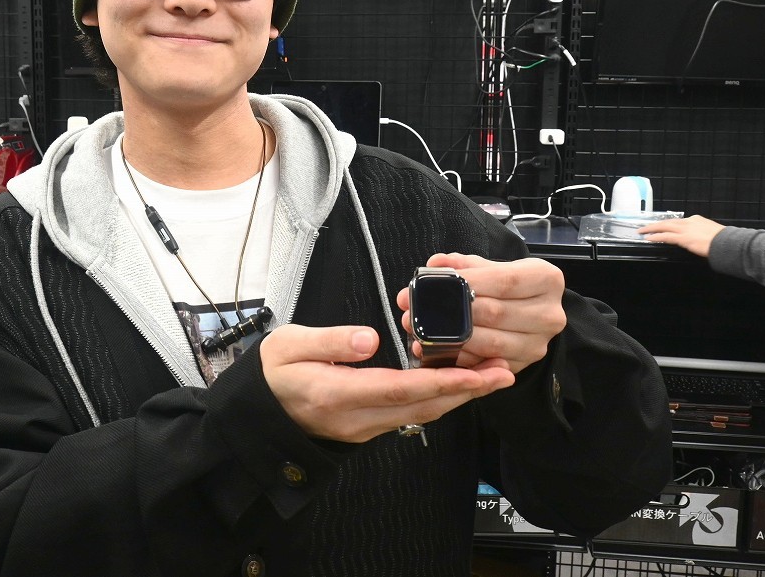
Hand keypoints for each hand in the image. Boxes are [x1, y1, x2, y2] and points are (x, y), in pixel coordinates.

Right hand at [259, 324, 513, 442]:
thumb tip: (371, 339)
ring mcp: (365, 426)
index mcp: (337, 393)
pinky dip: (440, 399)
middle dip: (468, 391)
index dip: (446, 380)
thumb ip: (329, 342)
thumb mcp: (287, 346)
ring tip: (492, 375)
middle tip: (505, 372)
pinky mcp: (369, 426)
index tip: (480, 371)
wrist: (259, 417)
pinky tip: (457, 383)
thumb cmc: (271, 375)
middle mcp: (358, 417)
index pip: (401, 388)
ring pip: (422, 413)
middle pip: (423, 406)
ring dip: (459, 396)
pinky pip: (411, 414)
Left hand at [399, 253, 565, 374]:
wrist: (528, 310)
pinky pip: (484, 365)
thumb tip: (435, 265)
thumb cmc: (506, 285)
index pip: (505, 280)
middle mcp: (549, 314)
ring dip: (450, 338)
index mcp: (545, 280)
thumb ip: (463, 264)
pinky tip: (433, 350)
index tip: (436, 282)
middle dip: (450, 311)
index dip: (470, 282)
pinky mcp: (520, 366)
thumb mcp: (490, 267)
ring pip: (490, 343)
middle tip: (415, 307)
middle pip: (495, 313)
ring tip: (419, 329)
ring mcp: (537, 344)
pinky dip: (457, 358)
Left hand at [636, 214, 722, 257]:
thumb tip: (699, 239)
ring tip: (642, 231)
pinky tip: (649, 238)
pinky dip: (655, 236)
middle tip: (645, 226)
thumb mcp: (712, 233)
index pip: (679, 221)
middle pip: (668, 222)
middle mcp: (690, 222)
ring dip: (651, 228)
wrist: (728, 243)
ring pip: (664, 226)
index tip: (663, 226)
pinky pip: (665, 236)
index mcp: (697, 220)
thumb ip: (702, 234)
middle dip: (656, 224)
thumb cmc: (724, 241)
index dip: (669, 225)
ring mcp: (686, 229)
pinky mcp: (683, 238)